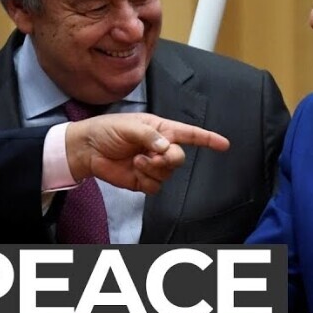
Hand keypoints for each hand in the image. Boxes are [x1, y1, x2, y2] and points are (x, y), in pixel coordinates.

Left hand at [65, 113, 229, 192]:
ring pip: (168, 174)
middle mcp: (161, 147)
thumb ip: (149, 136)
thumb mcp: (129, 126)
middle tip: (152, 155)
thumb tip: (166, 148)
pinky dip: (147, 180)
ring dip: (153, 168)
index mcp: (162, 129)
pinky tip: (135, 170)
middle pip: (179, 158)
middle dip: (169, 159)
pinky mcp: (143, 180)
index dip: (208, 139)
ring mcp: (153, 165)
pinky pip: (156, 186)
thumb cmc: (108, 130)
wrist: (88, 149)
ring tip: (136, 160)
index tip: (225, 145)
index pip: (190, 134)